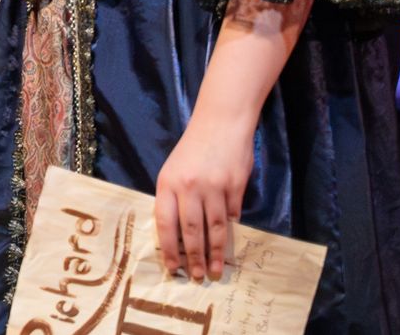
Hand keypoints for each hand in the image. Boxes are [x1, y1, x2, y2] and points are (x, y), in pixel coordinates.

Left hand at [154, 112, 252, 280]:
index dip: (169, 248)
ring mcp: (213, 187)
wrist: (219, 123)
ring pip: (214, 228)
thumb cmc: (192, 149)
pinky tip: (229, 243)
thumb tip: (178, 233)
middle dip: (194, 257)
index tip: (173, 268)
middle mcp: (189, 187)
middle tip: (198, 276)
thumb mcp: (173, 170)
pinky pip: (232, 215)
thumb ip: (174, 198)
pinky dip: (230, 229)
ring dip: (215, 252)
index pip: (165, 222)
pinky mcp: (234, 186)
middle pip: (191, 230)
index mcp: (167, 183)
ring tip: (217, 270)